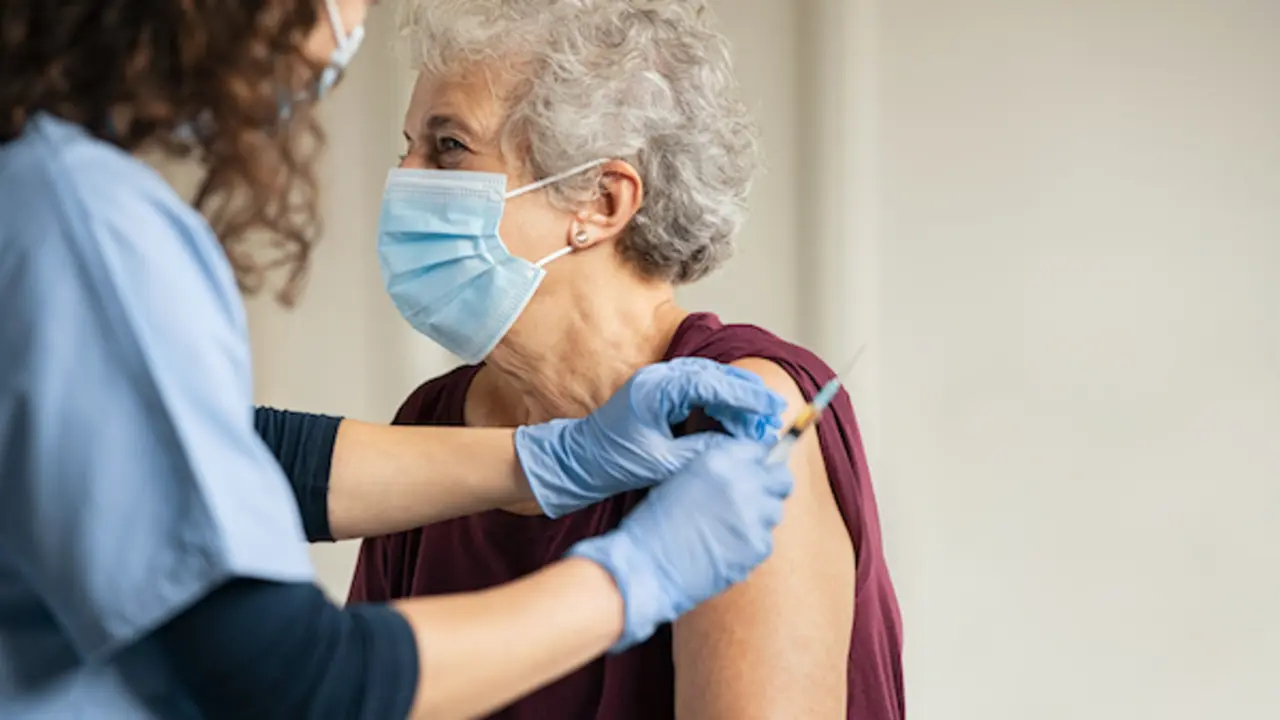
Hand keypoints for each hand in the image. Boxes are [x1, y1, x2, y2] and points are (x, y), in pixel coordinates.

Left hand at [514, 358, 784, 517]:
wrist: (578, 461)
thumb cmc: (612, 462)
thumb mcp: (662, 463)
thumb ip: (702, 452)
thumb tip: (740, 448)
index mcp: (656, 389)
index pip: (712, 383)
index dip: (746, 396)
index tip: (772, 408)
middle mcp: (658, 378)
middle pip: (715, 376)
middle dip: (747, 396)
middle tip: (774, 415)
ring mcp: (658, 382)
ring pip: (710, 381)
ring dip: (736, 400)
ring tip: (761, 421)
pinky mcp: (660, 393)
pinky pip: (699, 391)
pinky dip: (720, 403)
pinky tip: (735, 422)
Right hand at [567, 439, 792, 649]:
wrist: (647, 566)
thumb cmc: (655, 524)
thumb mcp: (682, 478)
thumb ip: (717, 469)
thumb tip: (744, 470)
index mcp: (720, 460)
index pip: (758, 451)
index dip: (755, 464)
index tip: (751, 474)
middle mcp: (743, 483)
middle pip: (781, 479)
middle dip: (770, 487)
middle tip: (753, 500)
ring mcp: (754, 516)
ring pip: (775, 512)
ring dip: (759, 517)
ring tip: (730, 529)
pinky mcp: (758, 547)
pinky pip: (766, 541)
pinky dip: (750, 545)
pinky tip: (726, 549)